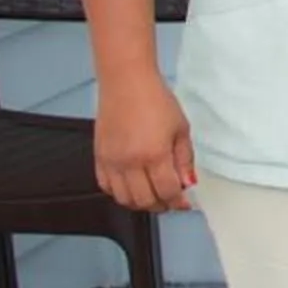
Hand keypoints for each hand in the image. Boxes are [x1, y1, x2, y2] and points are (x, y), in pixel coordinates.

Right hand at [95, 68, 193, 212]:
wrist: (127, 83)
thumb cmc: (154, 100)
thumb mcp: (181, 128)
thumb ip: (185, 159)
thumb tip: (188, 182)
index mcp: (154, 155)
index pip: (167, 192)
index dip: (178, 201)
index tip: (185, 201)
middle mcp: (129, 162)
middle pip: (145, 200)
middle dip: (161, 205)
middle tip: (171, 199)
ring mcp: (111, 162)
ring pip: (124, 199)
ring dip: (140, 202)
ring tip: (153, 194)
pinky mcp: (99, 158)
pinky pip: (105, 187)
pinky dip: (119, 193)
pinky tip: (132, 186)